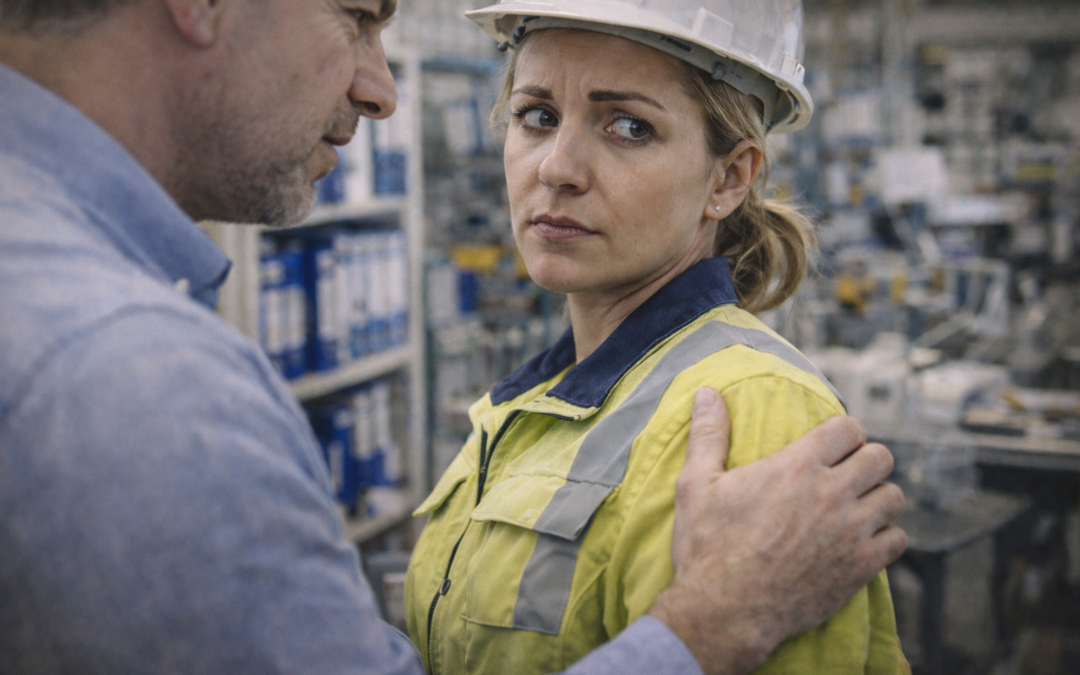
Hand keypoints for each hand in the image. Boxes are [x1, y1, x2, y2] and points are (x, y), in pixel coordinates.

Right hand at [648, 387, 906, 674]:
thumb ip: (708, 434)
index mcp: (797, 466)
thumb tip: (707, 392)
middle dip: (866, 459)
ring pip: (894, 497)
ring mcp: (851, 532)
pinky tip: (862, 540)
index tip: (834, 444)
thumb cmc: (707, 546)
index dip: (845, 432)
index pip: (850, 428)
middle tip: (846, 472)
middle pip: (881, 457)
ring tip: (857, 504)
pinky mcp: (860, 568)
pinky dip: (884, 537)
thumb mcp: (696, 484)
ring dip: (878, 496)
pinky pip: (897, 540)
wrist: (725, 612)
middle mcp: (832, 493)